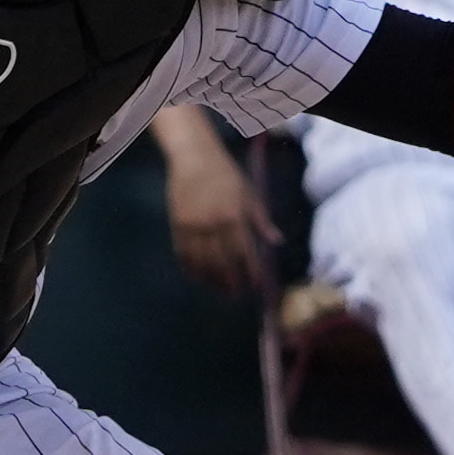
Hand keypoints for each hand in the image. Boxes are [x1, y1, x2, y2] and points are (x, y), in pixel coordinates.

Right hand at [161, 129, 280, 297]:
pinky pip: (183, 255)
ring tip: (220, 292)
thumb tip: (277, 242)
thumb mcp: (250, 195)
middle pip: (221, 263)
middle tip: (237, 296)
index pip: (244, 253)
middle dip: (230, 282)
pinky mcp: (177, 226)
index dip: (250, 272)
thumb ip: (262, 221)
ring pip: (201, 263)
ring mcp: (192, 227)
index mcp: (234, 216)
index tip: (256, 285)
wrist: (193, 158)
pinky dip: (191, 270)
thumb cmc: (227, 175)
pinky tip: (199, 279)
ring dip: (211, 281)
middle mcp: (212, 225)